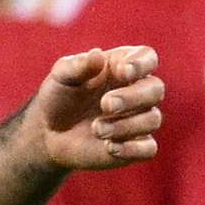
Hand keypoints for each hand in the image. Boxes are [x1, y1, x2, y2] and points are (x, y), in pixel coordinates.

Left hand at [26, 46, 163, 171]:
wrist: (48, 133)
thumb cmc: (60, 96)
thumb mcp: (61, 76)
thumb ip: (78, 65)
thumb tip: (97, 55)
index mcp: (124, 66)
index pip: (147, 58)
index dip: (141, 64)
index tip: (123, 72)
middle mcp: (137, 91)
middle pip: (155, 89)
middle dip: (133, 97)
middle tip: (105, 104)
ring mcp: (139, 119)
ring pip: (152, 119)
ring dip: (126, 125)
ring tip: (96, 129)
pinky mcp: (136, 146)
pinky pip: (148, 148)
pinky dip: (132, 148)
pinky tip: (110, 148)